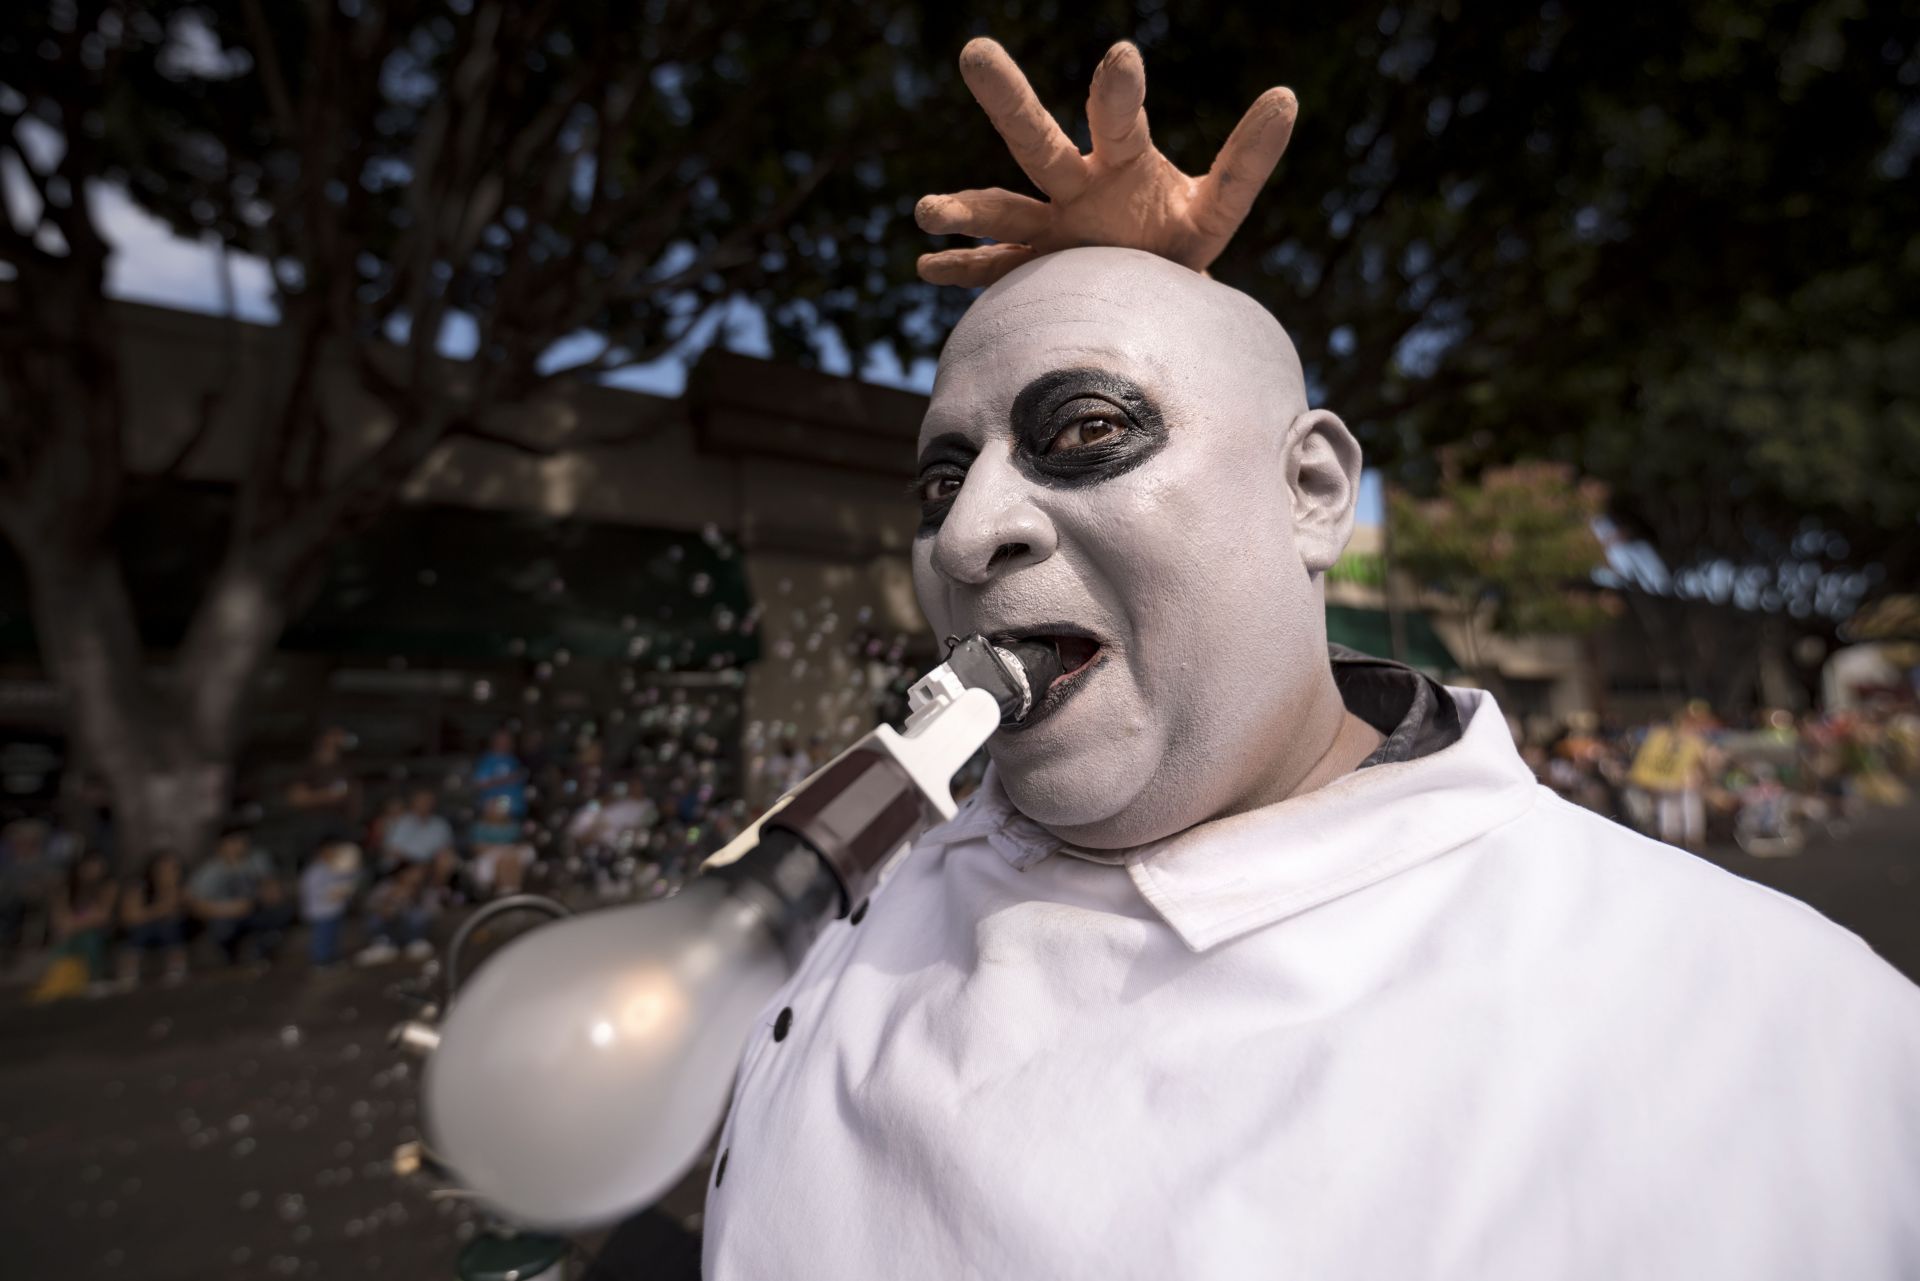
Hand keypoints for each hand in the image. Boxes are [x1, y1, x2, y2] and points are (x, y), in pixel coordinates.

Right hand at [916, 39, 1297, 286]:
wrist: (1147, 295)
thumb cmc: (1178, 244)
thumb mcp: (1216, 208)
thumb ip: (1245, 162)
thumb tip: (1287, 94)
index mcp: (1122, 163)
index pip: (1120, 122)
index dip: (1119, 93)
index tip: (1122, 57)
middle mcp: (1075, 187)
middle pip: (1037, 141)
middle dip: (1009, 101)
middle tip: (976, 52)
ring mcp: (1048, 230)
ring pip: (1002, 211)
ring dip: (965, 210)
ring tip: (927, 210)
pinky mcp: (1034, 272)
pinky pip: (994, 271)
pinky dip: (961, 269)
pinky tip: (926, 267)